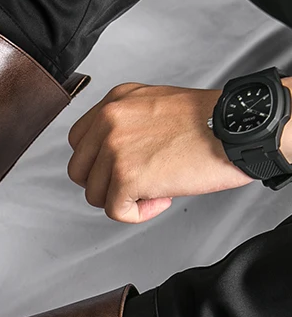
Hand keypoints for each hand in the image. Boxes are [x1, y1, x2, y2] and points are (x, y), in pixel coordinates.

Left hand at [67, 83, 252, 223]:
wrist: (237, 129)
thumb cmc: (209, 122)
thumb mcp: (154, 104)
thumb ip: (125, 125)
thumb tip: (108, 156)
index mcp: (114, 102)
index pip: (78, 143)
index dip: (97, 163)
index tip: (121, 168)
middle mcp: (109, 121)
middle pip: (79, 171)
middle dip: (105, 184)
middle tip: (137, 183)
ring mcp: (114, 149)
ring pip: (95, 195)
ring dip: (125, 199)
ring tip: (157, 187)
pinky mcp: (126, 176)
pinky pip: (115, 211)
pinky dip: (138, 214)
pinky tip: (162, 198)